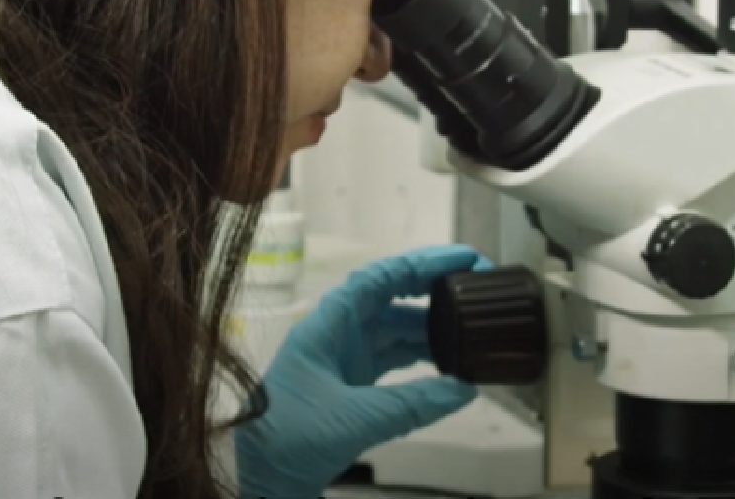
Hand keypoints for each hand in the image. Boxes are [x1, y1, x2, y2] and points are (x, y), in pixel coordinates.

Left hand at [234, 244, 490, 497]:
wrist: (257, 484)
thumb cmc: (283, 443)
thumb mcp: (352, 420)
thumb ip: (411, 404)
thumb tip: (463, 389)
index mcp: (325, 326)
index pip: (379, 278)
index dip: (421, 264)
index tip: (461, 259)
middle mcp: (335, 337)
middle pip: (391, 300)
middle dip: (433, 293)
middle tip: (476, 290)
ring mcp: (343, 363)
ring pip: (395, 333)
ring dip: (431, 331)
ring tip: (470, 331)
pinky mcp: (350, 391)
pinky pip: (393, 364)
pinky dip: (421, 364)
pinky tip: (447, 371)